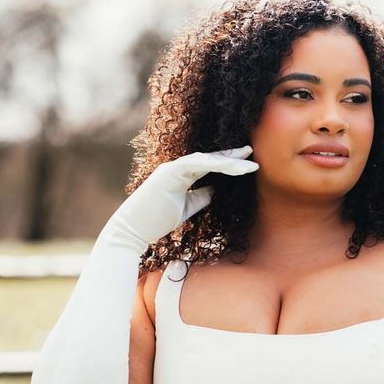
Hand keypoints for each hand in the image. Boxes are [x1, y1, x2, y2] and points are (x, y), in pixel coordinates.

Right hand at [108, 145, 258, 245]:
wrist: (132, 231)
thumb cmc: (157, 221)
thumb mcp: (188, 208)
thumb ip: (202, 196)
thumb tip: (217, 190)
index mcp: (180, 175)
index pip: (208, 165)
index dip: (227, 162)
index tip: (246, 161)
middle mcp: (176, 168)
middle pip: (209, 158)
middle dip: (231, 155)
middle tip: (251, 152)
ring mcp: (171, 169)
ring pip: (205, 159)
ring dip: (227, 161)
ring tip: (247, 164)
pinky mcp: (168, 174)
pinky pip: (195, 165)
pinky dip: (213, 163)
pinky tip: (230, 165)